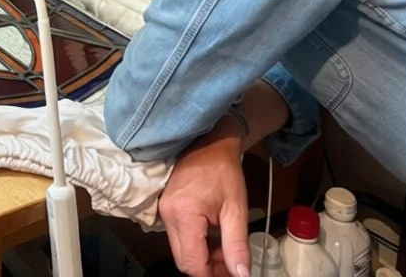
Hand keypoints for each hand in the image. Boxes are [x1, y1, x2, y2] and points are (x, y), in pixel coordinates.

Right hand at [158, 128, 249, 276]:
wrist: (208, 142)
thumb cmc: (223, 171)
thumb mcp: (236, 209)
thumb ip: (237, 245)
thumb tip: (241, 275)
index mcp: (184, 215)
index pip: (193, 264)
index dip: (213, 275)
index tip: (232, 274)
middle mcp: (168, 216)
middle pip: (184, 261)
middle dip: (208, 269)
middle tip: (231, 264)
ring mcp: (164, 212)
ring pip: (181, 252)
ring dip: (203, 258)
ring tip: (225, 248)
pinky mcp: (166, 210)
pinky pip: (178, 239)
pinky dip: (196, 245)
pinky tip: (213, 237)